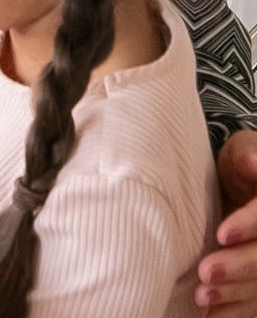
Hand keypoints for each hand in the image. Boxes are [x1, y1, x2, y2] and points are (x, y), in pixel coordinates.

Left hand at [196, 129, 256, 314]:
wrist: (242, 187)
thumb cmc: (239, 167)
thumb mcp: (242, 152)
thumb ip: (247, 158)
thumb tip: (255, 162)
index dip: (249, 225)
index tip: (222, 234)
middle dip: (240, 266)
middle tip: (205, 272)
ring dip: (237, 293)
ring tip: (203, 298)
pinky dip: (239, 310)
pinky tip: (215, 317)